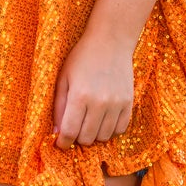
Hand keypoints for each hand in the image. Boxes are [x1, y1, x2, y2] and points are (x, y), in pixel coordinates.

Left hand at [52, 31, 134, 149]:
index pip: (70, 132)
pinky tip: (103, 121)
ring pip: (104, 137)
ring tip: (89, 123)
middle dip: (77, 138)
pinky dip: (110, 130)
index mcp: (80, 96)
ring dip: (94, 135)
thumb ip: (59, 106)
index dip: (63, 142)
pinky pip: (120, 129)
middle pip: (87, 138)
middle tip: (75, 129)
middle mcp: (99, 102)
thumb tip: (56, 133)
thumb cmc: (82, 58)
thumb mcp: (63, 78)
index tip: (61, 143)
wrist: (110, 41)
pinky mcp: (129, 102)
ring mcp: (116, 103)